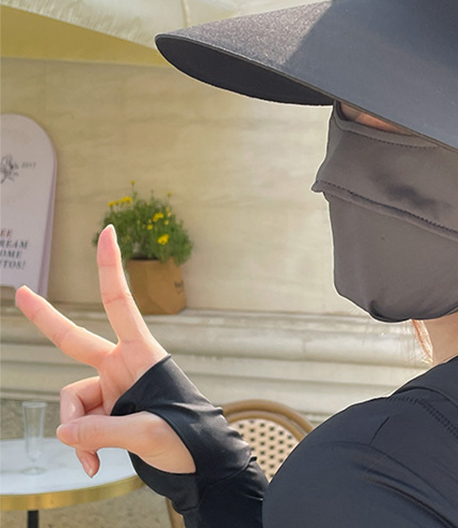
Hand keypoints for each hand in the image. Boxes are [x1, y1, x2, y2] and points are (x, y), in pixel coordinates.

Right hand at [15, 225, 195, 475]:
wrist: (197, 460)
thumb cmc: (184, 435)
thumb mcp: (148, 433)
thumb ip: (102, 431)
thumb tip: (63, 432)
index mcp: (140, 354)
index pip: (119, 303)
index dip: (110, 267)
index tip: (107, 232)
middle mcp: (120, 365)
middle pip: (74, 341)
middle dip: (46, 319)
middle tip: (20, 292)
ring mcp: (110, 388)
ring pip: (71, 402)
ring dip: (78, 433)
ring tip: (99, 456)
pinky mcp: (104, 411)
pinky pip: (78, 426)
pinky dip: (82, 447)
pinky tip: (94, 465)